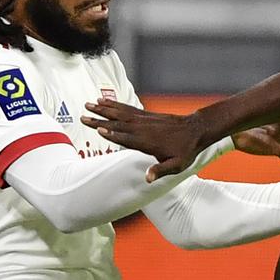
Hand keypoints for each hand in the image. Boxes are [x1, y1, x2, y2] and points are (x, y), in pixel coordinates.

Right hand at [82, 99, 202, 180]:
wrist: (196, 130)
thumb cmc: (185, 150)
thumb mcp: (176, 165)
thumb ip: (161, 171)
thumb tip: (147, 179)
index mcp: (147, 142)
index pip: (126, 138)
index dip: (112, 134)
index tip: (98, 129)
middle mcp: (143, 129)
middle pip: (118, 124)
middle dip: (100, 120)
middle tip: (83, 116)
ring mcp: (144, 120)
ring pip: (120, 113)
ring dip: (104, 109)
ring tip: (89, 103)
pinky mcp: (145, 114)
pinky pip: (127, 108)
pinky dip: (115, 104)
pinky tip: (106, 101)